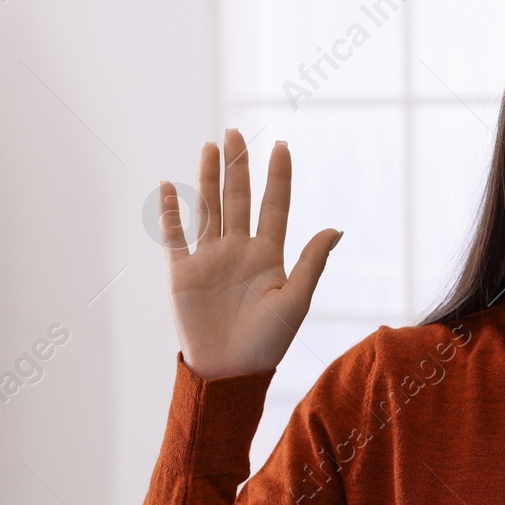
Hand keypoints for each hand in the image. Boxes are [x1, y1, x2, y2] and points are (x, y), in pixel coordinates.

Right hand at [159, 129, 342, 379]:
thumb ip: (311, 263)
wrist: (229, 372)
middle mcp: (238, 251)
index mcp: (268, 256)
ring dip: (209, 177)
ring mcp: (210, 259)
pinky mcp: (183, 273)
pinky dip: (170, 212)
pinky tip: (169, 187)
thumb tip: (335, 228)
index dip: (278, 177)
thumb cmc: (267, 344)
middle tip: (235, 131)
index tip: (282, 146)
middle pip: (238, 198)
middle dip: (238, 165)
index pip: (274, 206)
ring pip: (209, 208)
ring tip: (211, 146)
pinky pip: (174, 236)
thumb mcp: (295, 302)